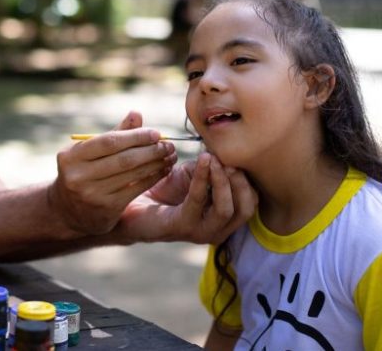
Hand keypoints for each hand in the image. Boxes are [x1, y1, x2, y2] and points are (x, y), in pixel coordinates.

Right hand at [47, 111, 177, 235]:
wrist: (68, 211)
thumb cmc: (83, 173)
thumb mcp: (89, 153)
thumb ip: (114, 134)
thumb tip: (136, 114)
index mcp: (71, 156)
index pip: (109, 142)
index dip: (135, 136)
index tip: (156, 133)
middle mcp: (78, 176)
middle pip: (123, 159)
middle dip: (150, 150)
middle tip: (169, 145)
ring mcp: (92, 194)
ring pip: (132, 174)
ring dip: (155, 163)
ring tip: (169, 156)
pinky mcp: (106, 209)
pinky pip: (136, 189)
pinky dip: (152, 177)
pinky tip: (163, 170)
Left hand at [120, 152, 256, 244]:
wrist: (130, 201)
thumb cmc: (164, 188)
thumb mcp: (193, 172)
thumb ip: (210, 164)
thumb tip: (224, 147)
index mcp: (223, 217)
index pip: (251, 201)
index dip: (248, 178)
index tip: (238, 155)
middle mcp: (216, 229)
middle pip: (245, 208)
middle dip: (241, 181)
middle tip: (230, 159)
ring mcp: (200, 232)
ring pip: (225, 209)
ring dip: (222, 180)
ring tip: (213, 159)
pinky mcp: (180, 227)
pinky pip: (197, 202)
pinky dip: (201, 179)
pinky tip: (202, 162)